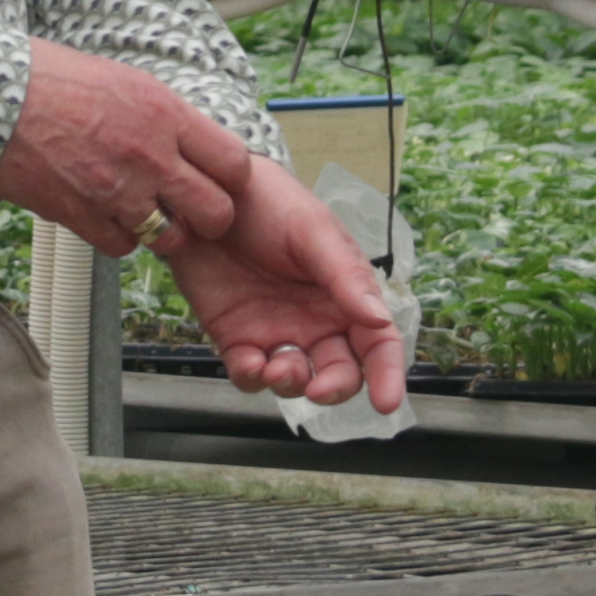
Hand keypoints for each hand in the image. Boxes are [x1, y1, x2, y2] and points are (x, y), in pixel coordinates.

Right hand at [0, 43, 248, 262]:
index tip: (221, 179)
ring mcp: (116, 191)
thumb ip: (164, 116)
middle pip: (215, 212)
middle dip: (210, 216)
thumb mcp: (125, 80)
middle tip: (194, 209)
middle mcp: (148, 155)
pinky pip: (123, 246)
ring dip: (162, 230)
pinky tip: (107, 213)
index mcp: (164, 113)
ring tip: (144, 210)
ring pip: (171, 238)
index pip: (234, 162)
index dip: (232, 177)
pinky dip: (119, 236)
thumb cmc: (49, 79)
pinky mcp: (82, 216)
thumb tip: (191, 141)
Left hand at [157, 156, 403, 411]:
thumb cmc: (270, 203)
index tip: (386, 402)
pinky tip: (249, 361)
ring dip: (291, 383)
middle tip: (319, 388)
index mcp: (346, 294)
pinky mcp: (236, 337)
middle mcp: (316, 319)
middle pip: (340, 371)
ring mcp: (276, 331)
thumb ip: (346, 276)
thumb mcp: (313, 232)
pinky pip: (249, 373)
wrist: (209, 193)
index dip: (386, 374)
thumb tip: (378, 318)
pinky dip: (252, 377)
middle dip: (335, 388)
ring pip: (295, 378)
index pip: (377, 342)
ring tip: (278, 368)